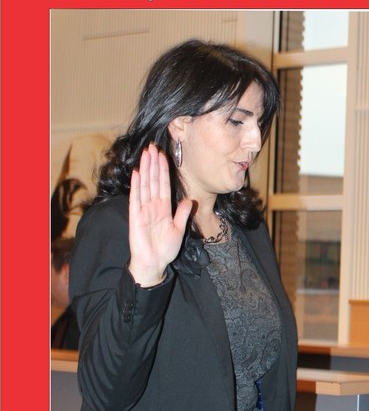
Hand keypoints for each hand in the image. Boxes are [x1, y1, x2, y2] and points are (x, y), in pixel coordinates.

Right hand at [128, 144, 192, 285]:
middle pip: (153, 181)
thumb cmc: (165, 249)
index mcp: (164, 208)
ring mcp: (143, 210)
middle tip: (152, 147)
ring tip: (146, 154)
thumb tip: (190, 200)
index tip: (163, 156)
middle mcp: (153, 206)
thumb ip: (183, 215)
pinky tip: (137, 173)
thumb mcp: (179, 230)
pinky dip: (137, 186)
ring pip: (145, 185)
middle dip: (153, 164)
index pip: (164, 185)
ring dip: (145, 170)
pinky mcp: (135, 217)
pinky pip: (136, 199)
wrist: (153, 264)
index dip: (164, 170)